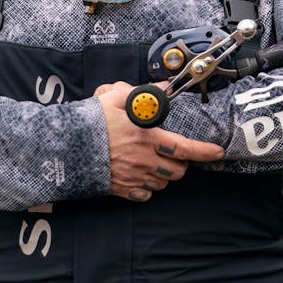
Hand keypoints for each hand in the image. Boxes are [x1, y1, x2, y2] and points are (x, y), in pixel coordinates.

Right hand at [95, 82, 223, 201]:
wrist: (66, 146)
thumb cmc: (92, 121)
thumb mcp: (116, 97)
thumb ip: (143, 94)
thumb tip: (164, 87)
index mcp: (146, 138)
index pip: (185, 148)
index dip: (205, 152)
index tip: (217, 152)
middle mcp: (143, 161)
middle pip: (178, 171)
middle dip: (182, 164)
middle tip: (175, 154)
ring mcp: (133, 177)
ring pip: (163, 184)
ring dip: (165, 175)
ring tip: (156, 162)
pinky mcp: (121, 189)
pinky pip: (145, 195)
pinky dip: (148, 188)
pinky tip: (142, 175)